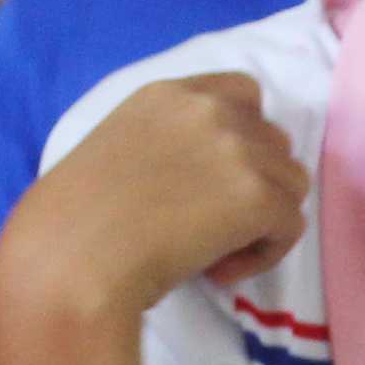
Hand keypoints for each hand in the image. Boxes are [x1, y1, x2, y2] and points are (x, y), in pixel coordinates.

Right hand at [0, 73, 308, 319]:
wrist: (73, 259)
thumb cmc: (74, 225)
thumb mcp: (116, 152)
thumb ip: (167, 146)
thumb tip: (205, 183)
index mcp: (168, 94)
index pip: (243, 94)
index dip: (243, 139)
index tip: (217, 181)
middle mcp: (209, 109)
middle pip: (274, 141)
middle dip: (253, 184)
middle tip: (208, 225)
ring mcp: (238, 149)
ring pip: (291, 184)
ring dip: (263, 220)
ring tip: (215, 252)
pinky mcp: (256, 195)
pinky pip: (290, 225)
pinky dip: (264, 254)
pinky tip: (217, 270)